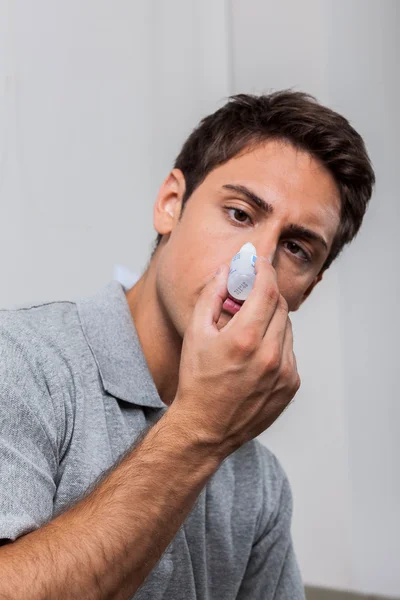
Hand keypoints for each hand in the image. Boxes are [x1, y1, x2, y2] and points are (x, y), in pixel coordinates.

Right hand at [172, 257, 300, 457]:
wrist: (206, 427)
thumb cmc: (197, 381)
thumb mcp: (196, 333)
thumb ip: (212, 296)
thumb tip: (227, 270)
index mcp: (245, 338)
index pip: (267, 290)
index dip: (264, 271)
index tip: (259, 263)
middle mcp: (270, 355)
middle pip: (279, 306)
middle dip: (266, 293)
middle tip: (251, 292)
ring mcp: (284, 372)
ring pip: (286, 328)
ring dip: (271, 320)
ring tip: (249, 330)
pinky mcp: (291, 385)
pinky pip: (289, 351)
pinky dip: (276, 343)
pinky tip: (256, 354)